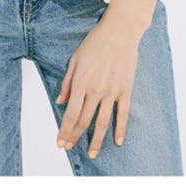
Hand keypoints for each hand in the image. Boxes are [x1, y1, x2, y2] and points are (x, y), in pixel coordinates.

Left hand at [54, 12, 146, 159]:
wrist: (120, 31)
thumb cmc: (95, 42)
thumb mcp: (75, 58)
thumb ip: (67, 81)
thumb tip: (60, 101)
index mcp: (81, 82)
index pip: (71, 113)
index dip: (64, 130)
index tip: (60, 142)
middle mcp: (95, 90)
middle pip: (84, 120)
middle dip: (75, 136)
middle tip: (69, 148)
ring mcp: (111, 91)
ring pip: (102, 122)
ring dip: (96, 140)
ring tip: (92, 154)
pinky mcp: (125, 89)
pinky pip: (123, 114)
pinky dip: (121, 129)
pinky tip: (118, 142)